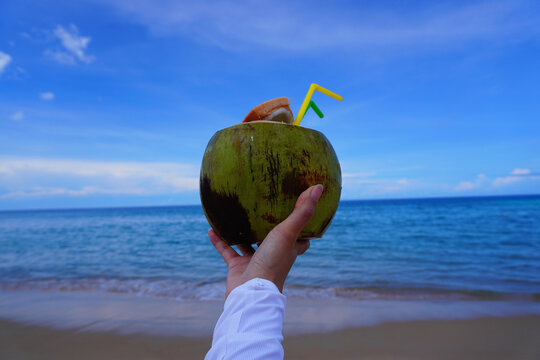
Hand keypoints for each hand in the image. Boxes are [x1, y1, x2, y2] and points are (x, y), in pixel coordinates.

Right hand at [209, 184, 323, 297]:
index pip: (300, 238)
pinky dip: (219, 240)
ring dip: (242, 231)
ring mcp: (255, 261)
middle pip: (273, 239)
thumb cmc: (273, 263)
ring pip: (248, 243)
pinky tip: (212, 228)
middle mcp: (273, 255)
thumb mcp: (288, 233)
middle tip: (264, 207)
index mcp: (288, 249)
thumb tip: (319, 188)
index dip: (303, 226)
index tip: (300, 211)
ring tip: (236, 214)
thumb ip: (301, 212)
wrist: (250, 292)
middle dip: (270, 226)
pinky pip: (227, 250)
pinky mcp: (238, 267)